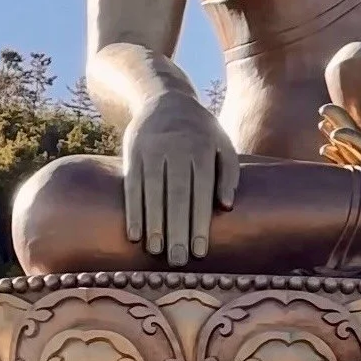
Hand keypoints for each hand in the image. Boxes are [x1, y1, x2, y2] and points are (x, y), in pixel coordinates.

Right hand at [122, 89, 238, 265]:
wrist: (165, 99)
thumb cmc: (200, 131)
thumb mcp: (221, 142)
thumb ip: (228, 172)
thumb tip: (227, 206)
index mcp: (202, 147)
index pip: (202, 189)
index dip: (200, 221)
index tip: (200, 251)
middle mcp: (177, 147)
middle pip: (177, 194)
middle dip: (178, 229)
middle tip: (179, 261)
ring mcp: (152, 149)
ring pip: (153, 192)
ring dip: (155, 225)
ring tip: (158, 253)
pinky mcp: (132, 153)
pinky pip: (131, 186)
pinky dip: (133, 211)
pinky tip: (135, 235)